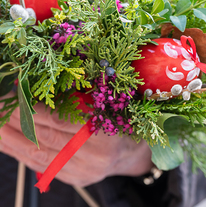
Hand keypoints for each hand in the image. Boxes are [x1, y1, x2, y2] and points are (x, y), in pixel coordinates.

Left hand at [0, 91, 152, 186]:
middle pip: (46, 138)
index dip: (33, 109)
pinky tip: (9, 144)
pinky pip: (43, 168)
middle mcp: (95, 155)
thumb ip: (77, 96)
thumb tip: (41, 86)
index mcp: (105, 130)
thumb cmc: (118, 119)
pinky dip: (23, 154)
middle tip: (0, 108)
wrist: (131, 149)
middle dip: (17, 122)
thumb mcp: (104, 102)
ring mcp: (84, 171)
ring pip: (40, 156)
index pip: (60, 120)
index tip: (13, 97)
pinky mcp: (76, 179)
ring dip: (12, 141)